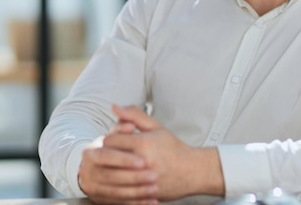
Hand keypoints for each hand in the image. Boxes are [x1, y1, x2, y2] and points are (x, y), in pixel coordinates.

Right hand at [78, 129, 159, 204]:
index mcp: (91, 151)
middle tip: (153, 176)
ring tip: (154, 188)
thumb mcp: (121, 132)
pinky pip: (119, 203)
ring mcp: (93, 186)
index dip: (124, 159)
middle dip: (133, 177)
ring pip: (115, 191)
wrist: (100, 167)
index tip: (143, 160)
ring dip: (137, 192)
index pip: (105, 155)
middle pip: (110, 176)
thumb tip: (126, 120)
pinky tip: (150, 200)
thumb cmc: (116, 147)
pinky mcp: (100, 199)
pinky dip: (136, 203)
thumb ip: (126, 121)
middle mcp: (88, 169)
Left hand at [103, 104, 224, 200]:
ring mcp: (144, 179)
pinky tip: (122, 181)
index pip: (110, 141)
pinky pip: (123, 191)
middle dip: (107, 156)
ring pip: (113, 177)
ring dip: (110, 171)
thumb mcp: (155, 127)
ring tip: (114, 167)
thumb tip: (114, 107)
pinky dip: (119, 186)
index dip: (108, 140)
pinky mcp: (146, 193)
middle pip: (109, 159)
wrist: (193, 171)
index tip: (112, 141)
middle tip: (110, 154)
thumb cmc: (173, 148)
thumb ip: (134, 115)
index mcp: (143, 143)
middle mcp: (143, 161)